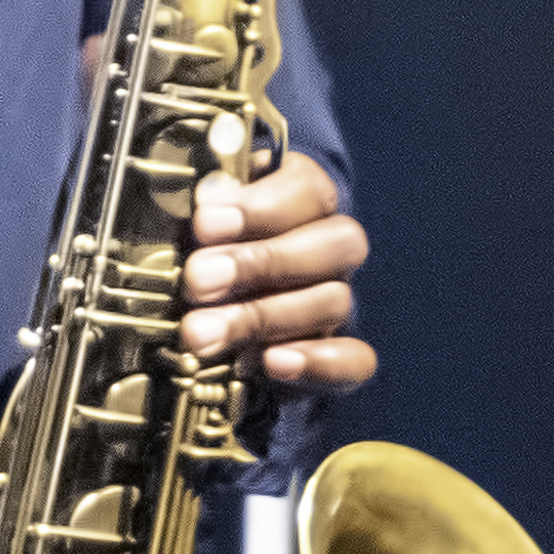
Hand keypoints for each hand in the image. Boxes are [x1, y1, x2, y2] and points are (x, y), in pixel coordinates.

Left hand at [185, 155, 372, 387]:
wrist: (203, 305)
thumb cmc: (200, 245)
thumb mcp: (196, 219)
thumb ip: (205, 206)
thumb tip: (209, 198)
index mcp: (301, 197)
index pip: (311, 190)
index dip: (261, 207)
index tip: (205, 224)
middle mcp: (329, 246)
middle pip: (337, 243)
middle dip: (263, 262)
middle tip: (197, 280)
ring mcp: (335, 299)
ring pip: (335, 300)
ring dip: (265, 317)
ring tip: (201, 332)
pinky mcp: (337, 353)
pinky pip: (357, 359)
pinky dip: (319, 361)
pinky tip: (273, 363)